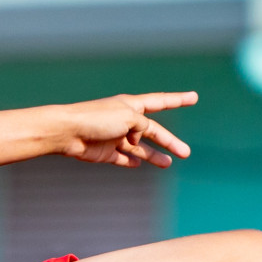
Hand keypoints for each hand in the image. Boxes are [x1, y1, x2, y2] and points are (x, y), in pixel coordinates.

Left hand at [54, 92, 196, 167]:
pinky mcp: (104, 152)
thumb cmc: (97, 119)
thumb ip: (142, 126)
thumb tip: (139, 141)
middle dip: (170, 141)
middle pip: (153, 131)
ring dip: (154, 155)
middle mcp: (124, 121)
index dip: (178, 100)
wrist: (67, 132)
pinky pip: (121, 158)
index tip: (194, 97)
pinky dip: (129, 161)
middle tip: (186, 153)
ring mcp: (115, 137)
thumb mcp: (128, 117)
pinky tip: (137, 164)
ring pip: (139, 148)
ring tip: (168, 164)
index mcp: (131, 106)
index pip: (161, 102)